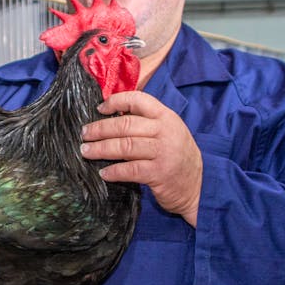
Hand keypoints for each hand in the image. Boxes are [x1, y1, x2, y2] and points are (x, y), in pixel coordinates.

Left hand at [81, 90, 202, 226]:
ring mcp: (163, 152)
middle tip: (84, 134)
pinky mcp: (159, 173)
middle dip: (100, 128)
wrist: (200, 185)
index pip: (138, 99)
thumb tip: (113, 115)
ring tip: (86, 151)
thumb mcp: (169, 131)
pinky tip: (104, 173)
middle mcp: (165, 131)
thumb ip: (147, 122)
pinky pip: (130, 170)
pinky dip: (114, 171)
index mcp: (166, 116)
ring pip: (125, 146)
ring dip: (101, 148)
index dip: (116, 101)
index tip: (99, 109)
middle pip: (125, 125)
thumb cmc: (178, 156)